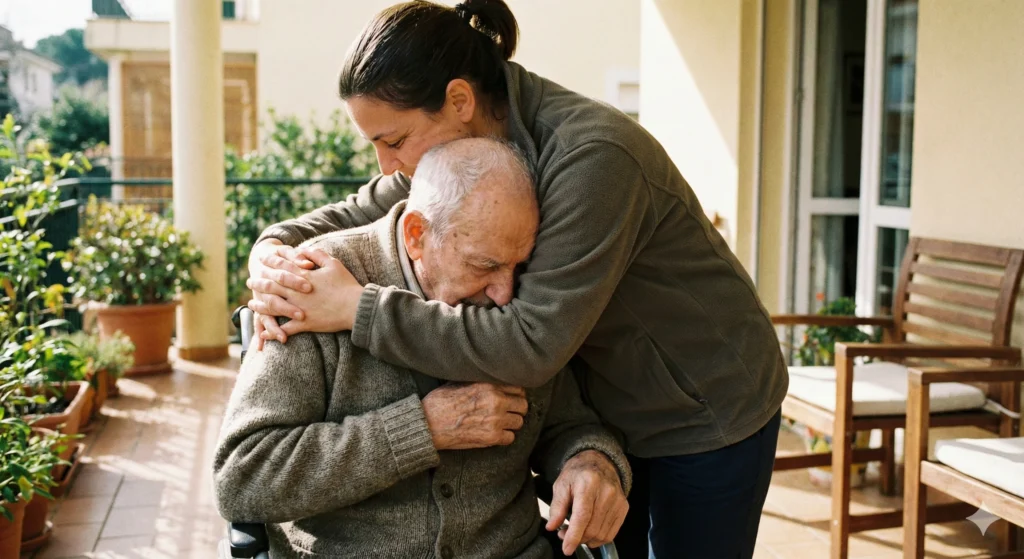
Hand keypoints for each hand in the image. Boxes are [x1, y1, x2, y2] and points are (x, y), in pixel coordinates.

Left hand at [248, 247, 362, 346]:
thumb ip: (316, 254)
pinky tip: (265, 334)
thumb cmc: (346, 284)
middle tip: (250, 282)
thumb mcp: (333, 263)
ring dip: (260, 306)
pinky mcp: (305, 324)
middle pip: (272, 287)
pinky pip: (286, 328)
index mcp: (303, 277)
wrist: (356, 307)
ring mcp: (299, 309)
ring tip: (251, 304)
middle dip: (259, 284)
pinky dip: (274, 331)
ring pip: (274, 307)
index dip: (269, 263)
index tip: (260, 261)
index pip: (281, 268)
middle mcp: (297, 293)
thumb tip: (303, 249)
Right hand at [421, 383, 528, 449]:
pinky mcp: (491, 437)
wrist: (428, 424)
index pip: (518, 388)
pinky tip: (494, 434)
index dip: (514, 394)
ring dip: (511, 423)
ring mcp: (495, 420)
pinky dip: (504, 437)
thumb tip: (493, 379)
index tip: (509, 398)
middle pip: (523, 405)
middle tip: (507, 412)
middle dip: (516, 409)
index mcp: (488, 385)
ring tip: (500, 424)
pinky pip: (511, 438)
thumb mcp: (460, 381)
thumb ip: (481, 381)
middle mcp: (496, 401)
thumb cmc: (440, 402)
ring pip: (519, 422)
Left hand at [545, 450, 627, 555]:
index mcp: (589, 483)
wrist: (599, 461)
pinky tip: (588, 533)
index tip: (566, 549)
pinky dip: (599, 539)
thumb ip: (557, 506)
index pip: (583, 516)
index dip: (574, 536)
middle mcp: (607, 492)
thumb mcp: (561, 484)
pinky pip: (612, 533)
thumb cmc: (578, 473)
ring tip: (576, 531)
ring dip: (586, 539)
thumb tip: (552, 526)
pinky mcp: (623, 507)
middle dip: (577, 538)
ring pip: (602, 534)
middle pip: (592, 528)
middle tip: (564, 534)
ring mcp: (617, 500)